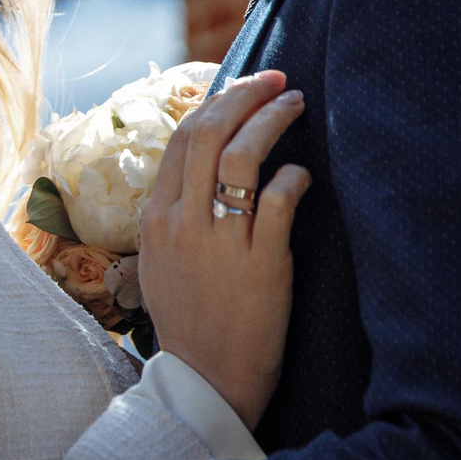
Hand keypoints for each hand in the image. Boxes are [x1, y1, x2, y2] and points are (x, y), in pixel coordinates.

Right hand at [134, 70, 312, 427]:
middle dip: (246, 94)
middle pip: (209, 133)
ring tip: (296, 103)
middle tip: (277, 78)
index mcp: (156, 219)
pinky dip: (294, 176)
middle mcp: (182, 223)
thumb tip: (203, 171)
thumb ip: (176, 216)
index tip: (246, 87)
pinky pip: (277, 200)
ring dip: (272, 120)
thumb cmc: (190, 323)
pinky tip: (304, 174)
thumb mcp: (161, 263)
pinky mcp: (260, 263)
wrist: (206, 380)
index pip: (183, 138)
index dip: (218, 102)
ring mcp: (219, 242)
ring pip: (242, 156)